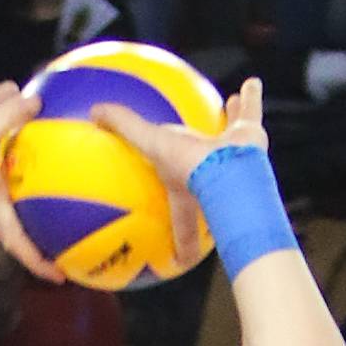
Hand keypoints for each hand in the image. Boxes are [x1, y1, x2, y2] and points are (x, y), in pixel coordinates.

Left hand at [91, 75, 266, 274]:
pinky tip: (250, 83)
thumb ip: (124, 128)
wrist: (228, 166)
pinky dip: (251, 97)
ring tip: (231, 109)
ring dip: (230, 123)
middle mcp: (210, 174)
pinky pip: (250, 111)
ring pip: (229, 137)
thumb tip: (94, 111)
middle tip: (202, 160)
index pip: (179, 225)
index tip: (179, 262)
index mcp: (185, 189)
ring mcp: (232, 156)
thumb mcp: (149, 145)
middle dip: (201, 171)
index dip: (180, 246)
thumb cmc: (187, 169)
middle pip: (206, 174)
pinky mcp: (249, 137)